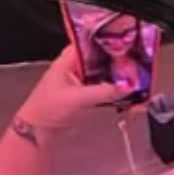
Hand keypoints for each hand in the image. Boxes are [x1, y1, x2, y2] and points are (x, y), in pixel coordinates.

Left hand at [13, 43, 131, 137]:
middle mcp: (76, 68)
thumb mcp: (77, 98)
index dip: (108, 42)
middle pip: (100, 58)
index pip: (91, 43)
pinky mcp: (85, 95)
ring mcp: (81, 82)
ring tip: (134, 79)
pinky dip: (114, 90)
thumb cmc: (48, 109)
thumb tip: (127, 86)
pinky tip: (126, 93)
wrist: (38, 131)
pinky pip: (103, 88)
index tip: (125, 46)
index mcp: (68, 60)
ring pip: (103, 74)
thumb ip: (104, 92)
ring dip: (116, 77)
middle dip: (117, 62)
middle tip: (135, 65)